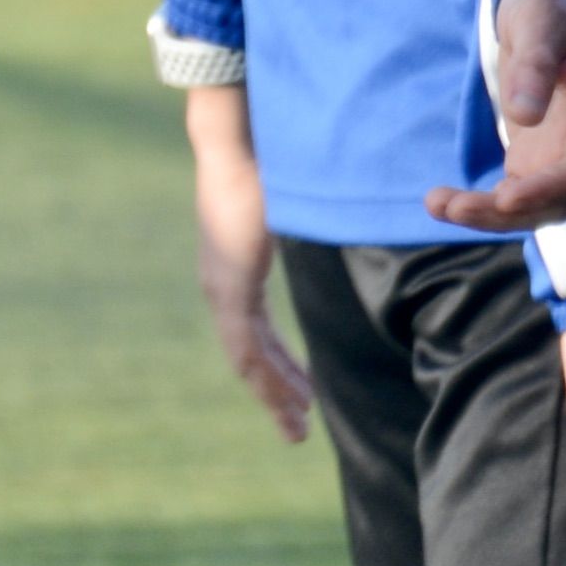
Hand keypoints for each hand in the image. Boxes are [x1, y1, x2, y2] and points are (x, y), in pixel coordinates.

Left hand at [185, 83, 316, 443]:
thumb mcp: (292, 203)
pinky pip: (248, 347)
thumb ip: (311, 219)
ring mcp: (223, 290)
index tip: (304, 392)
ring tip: (299, 427)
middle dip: (277, 392)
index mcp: (233, 270)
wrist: (236, 138)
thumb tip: (344, 216)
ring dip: (275, 394)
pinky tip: (293, 399)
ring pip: (248, 360)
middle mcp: (221, 286)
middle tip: (300, 426)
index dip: (278, 366)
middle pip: (249, 356)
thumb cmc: (269, 158)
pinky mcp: (230, 288)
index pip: (254, 333)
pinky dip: (271, 377)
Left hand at [424, 0, 565, 231]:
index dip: (548, 189)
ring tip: (438, 203)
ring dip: (488, 214)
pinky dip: (480, 204)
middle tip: (455, 206)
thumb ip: (536, 63)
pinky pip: (512, 194)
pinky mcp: (535, 155)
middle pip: (554, 199)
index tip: (506, 197)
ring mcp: (559, 152)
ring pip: (531, 206)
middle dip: (506, 213)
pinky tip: (442, 200)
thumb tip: (523, 116)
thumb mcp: (542, 18)